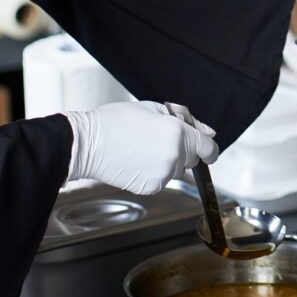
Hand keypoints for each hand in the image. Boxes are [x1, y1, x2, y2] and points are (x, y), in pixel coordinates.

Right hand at [64, 101, 218, 194]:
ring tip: (143, 148)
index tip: (207, 151)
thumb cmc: (117, 121)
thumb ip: (188, 121)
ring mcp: (162, 174)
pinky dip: (153, 173)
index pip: (209, 148)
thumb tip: (208, 133)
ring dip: (167, 161)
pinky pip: (160, 180)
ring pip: (175, 169)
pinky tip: (137, 161)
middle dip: (182, 149)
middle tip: (158, 138)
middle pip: (191, 158)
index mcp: (179, 134)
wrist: (87, 143)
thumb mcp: (156, 109)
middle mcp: (174, 156)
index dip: (208, 149)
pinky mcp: (149, 187)